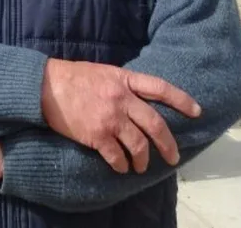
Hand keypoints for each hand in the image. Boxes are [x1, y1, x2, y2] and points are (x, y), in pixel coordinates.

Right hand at [41, 59, 201, 174]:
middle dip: (168, 144)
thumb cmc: (72, 77)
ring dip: (143, 160)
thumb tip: (137, 98)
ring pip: (138, 145)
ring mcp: (109, 118)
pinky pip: (116, 156)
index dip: (181, 100)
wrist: (44, 86)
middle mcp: (121, 98)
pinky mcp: (96, 135)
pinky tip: (121, 168)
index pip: (160, 88)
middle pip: (155, 124)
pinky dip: (121, 165)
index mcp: (124, 79)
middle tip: (173, 157)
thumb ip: (122, 84)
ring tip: (141, 166)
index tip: (196, 112)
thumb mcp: (103, 72)